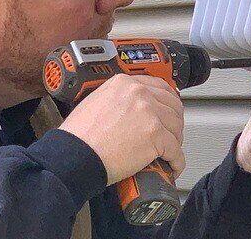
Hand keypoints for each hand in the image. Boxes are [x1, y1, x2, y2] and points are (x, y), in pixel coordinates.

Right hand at [59, 74, 184, 185]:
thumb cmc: (79, 136)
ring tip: (170, 152)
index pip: (160, 87)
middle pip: (172, 106)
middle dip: (174, 122)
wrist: (74, 154)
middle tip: (171, 134)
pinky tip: (173, 166)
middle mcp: (139, 93)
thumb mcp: (96, 101)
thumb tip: (129, 110)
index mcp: (125, 83)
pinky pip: (175, 150)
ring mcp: (149, 113)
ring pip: (176, 127)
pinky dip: (177, 161)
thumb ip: (117, 99)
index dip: (169, 102)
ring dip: (176, 141)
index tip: (170, 110)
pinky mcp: (155, 135)